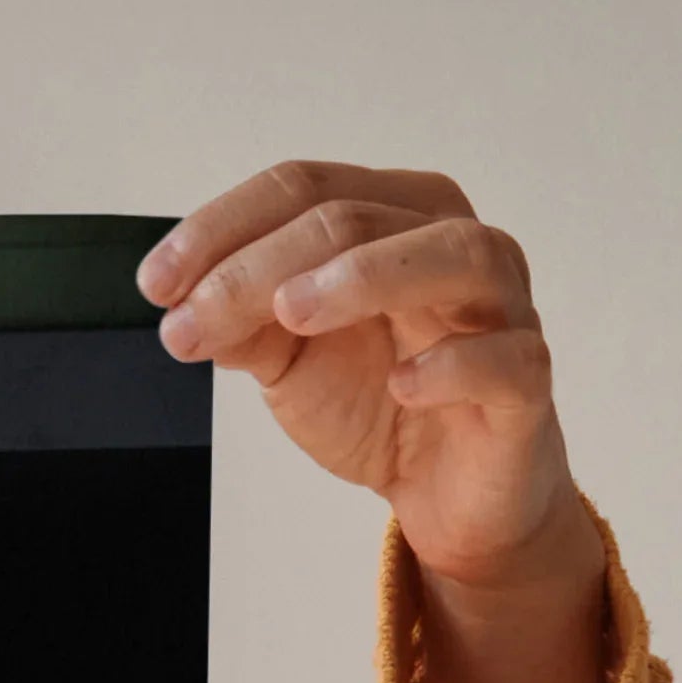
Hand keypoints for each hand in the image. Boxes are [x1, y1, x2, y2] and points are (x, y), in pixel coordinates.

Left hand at [144, 161, 627, 682]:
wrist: (446, 494)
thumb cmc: (379, 401)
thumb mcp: (290, 360)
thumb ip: (243, 323)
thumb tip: (184, 303)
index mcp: (394, 217)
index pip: (305, 188)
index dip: (223, 228)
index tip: (155, 284)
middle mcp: (453, 243)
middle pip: (357, 217)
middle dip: (260, 266)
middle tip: (193, 318)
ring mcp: (501, 308)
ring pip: (452, 255)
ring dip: (366, 276)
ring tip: (291, 313)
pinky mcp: (526, 383)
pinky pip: (506, 357)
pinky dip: (453, 364)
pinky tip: (402, 383)